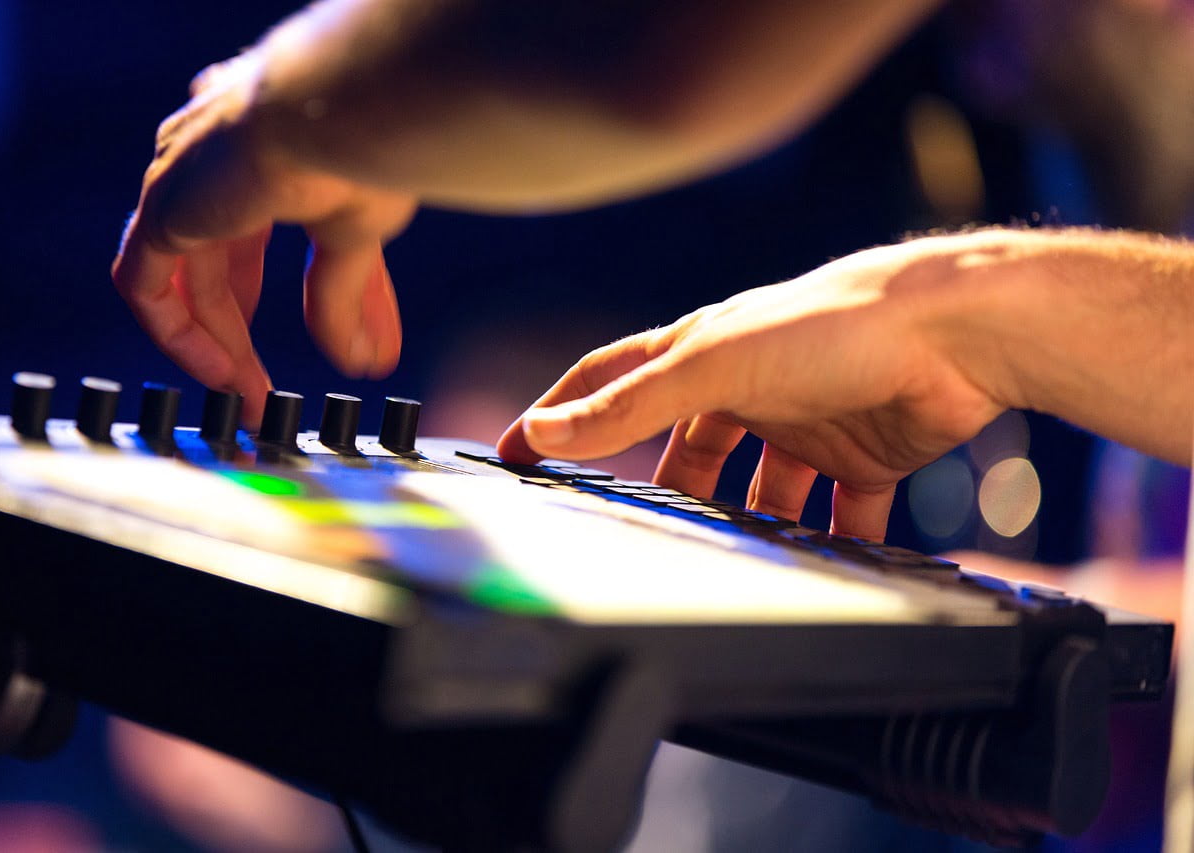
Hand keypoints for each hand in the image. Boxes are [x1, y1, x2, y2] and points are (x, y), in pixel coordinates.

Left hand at [112, 50, 415, 424]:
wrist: (338, 114)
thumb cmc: (360, 148)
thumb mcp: (359, 236)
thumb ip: (345, 296)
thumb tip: (359, 356)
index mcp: (260, 147)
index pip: (270, 234)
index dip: (297, 294)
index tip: (336, 339)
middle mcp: (212, 157)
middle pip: (222, 262)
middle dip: (241, 330)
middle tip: (266, 384)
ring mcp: (181, 179)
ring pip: (183, 280)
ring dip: (219, 345)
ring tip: (252, 395)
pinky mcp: (162, 209)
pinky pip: (146, 288)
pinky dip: (179, 335)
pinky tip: (222, 373)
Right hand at [497, 241, 1014, 540]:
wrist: (953, 333)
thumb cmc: (829, 324)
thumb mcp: (711, 367)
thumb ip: (630, 406)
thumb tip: (546, 433)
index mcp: (703, 351)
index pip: (613, 381)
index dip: (564, 413)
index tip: (521, 451)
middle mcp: (750, 385)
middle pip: (688, 447)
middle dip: (669, 489)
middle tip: (647, 532)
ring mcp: (806, 421)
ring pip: (762, 490)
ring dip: (754, 527)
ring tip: (743, 564)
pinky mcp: (861, 454)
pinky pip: (837, 512)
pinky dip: (832, 541)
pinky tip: (826, 569)